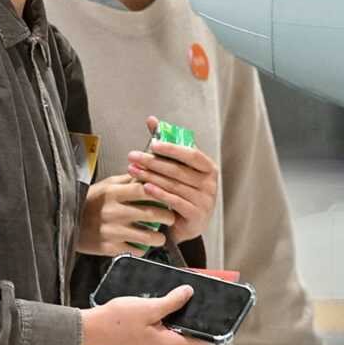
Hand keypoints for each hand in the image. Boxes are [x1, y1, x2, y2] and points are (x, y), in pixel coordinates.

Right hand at [78, 174, 173, 255]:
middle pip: (152, 214)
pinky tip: (143, 245)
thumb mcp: (106, 185)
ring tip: (160, 235)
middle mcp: (114, 212)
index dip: (161, 192)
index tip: (169, 196)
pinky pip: (136, 251)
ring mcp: (112, 231)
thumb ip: (128, 180)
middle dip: (167, 217)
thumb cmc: (89, 202)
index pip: (144, 190)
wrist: (64, 223)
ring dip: (159, 237)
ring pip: (148, 236)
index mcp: (113, 193)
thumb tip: (149, 170)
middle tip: (171, 218)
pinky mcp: (109, 248)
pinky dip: (143, 249)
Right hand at [81, 285, 203, 344]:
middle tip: (200, 299)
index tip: (219, 315)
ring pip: (174, 332)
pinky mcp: (143, 343)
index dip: (210, 329)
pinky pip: (162, 331)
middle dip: (193, 318)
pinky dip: (166, 319)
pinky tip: (164, 304)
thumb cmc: (117, 320)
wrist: (89, 329)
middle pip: (187, 336)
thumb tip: (189, 293)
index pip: (198, 341)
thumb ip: (172, 302)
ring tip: (183, 298)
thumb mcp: (149, 307)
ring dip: (178, 317)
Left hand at [125, 116, 217, 242]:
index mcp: (209, 168)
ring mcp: (205, 200)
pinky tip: (144, 187)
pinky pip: (175, 202)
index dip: (173, 149)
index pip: (192, 154)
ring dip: (151, 177)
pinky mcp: (197, 215)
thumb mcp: (179, 167)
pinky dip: (159, 194)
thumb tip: (152, 119)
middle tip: (133, 156)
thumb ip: (167, 144)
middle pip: (179, 170)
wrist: (189, 225)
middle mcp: (210, 183)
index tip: (152, 144)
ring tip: (133, 170)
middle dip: (153, 162)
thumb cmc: (183, 191)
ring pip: (174, 185)